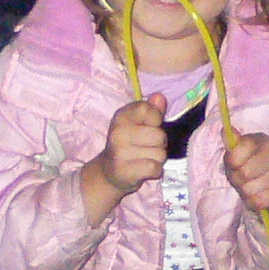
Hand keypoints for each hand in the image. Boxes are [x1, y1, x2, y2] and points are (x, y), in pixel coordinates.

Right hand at [77, 99, 169, 222]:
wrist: (108, 172)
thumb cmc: (128, 144)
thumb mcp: (137, 124)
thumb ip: (151, 110)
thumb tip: (160, 97)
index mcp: (121, 116)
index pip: (148, 109)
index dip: (155, 120)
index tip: (147, 126)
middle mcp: (118, 132)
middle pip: (160, 135)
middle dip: (159, 144)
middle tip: (146, 147)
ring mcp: (120, 152)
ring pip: (160, 154)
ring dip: (157, 159)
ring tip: (143, 158)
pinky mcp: (125, 171)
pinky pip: (155, 168)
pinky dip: (155, 171)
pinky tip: (144, 170)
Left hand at [223, 130, 268, 213]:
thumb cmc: (250, 163)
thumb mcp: (239, 152)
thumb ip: (232, 143)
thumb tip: (225, 130)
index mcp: (263, 141)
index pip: (242, 149)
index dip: (231, 160)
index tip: (232, 164)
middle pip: (244, 173)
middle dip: (235, 178)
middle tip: (238, 178)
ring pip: (249, 189)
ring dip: (243, 191)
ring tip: (247, 186)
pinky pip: (257, 201)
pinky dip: (250, 201)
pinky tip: (254, 195)